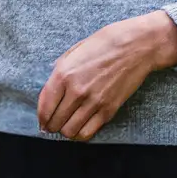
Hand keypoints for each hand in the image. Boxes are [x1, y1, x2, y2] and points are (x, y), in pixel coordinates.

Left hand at [36, 9, 176, 140]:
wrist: (135, 46)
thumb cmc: (105, 43)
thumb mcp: (75, 50)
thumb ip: (61, 69)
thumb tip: (52, 87)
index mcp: (64, 73)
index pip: (45, 106)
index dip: (41, 117)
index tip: (42, 122)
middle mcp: (76, 91)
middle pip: (56, 121)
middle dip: (51, 126)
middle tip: (52, 126)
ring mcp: (93, 102)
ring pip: (70, 131)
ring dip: (65, 131)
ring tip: (66, 127)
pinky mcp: (109, 110)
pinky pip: (88, 132)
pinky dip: (81, 134)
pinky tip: (80, 129)